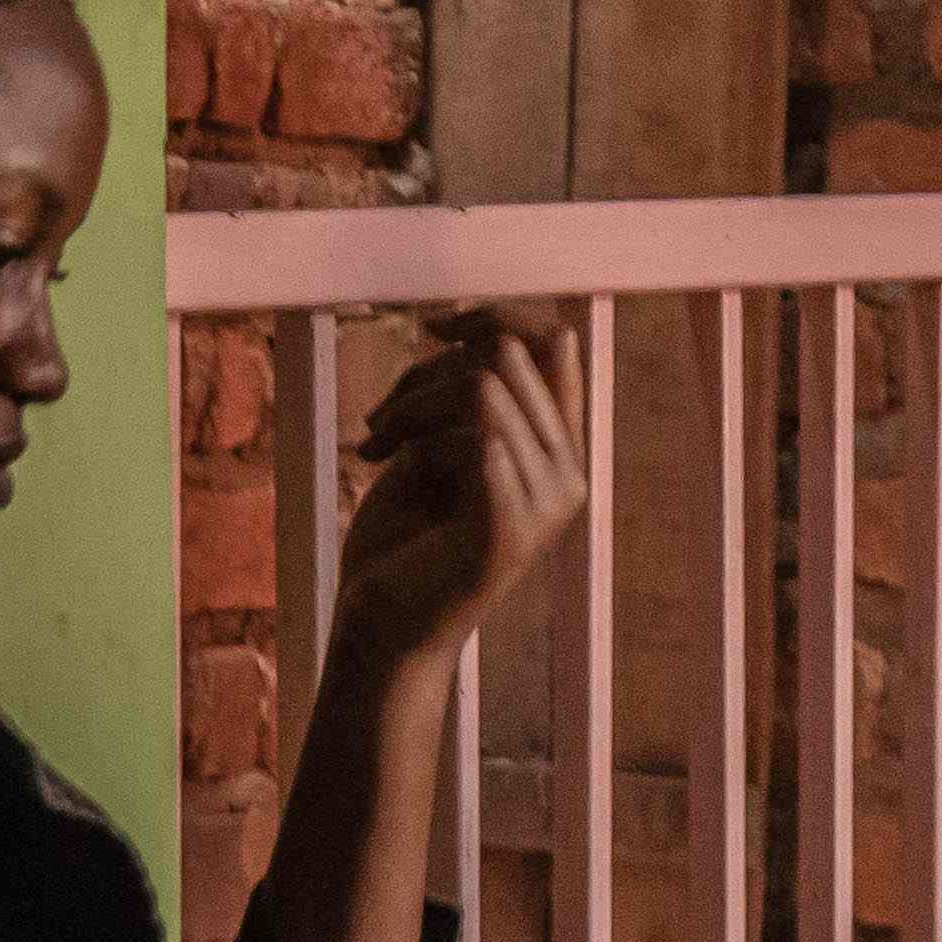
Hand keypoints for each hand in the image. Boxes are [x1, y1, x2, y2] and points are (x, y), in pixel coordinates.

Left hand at [325, 315, 588, 674]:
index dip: (495, 315)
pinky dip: (416, 440)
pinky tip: (377, 464)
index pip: (557, 342)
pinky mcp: (510, 530)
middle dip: (428, 370)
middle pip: (508, 355)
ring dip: (409, 404)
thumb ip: (471, 394)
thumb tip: (478, 327)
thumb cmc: (403, 538)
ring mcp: (545, 506)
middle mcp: (568, 476)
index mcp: (558, 452)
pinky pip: (477, 439)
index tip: (434, 329)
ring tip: (374, 441)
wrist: (380, 626)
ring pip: (483, 387)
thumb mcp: (438, 446)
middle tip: (381, 418)